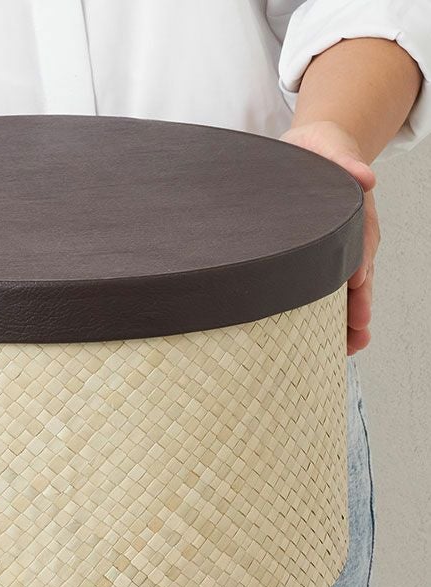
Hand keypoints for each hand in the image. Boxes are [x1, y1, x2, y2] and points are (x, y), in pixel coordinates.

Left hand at [279, 120, 378, 356]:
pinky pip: (332, 285)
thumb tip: (367, 177)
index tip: (357, 284)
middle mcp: (351, 234)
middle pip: (360, 272)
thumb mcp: (327, 148)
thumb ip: (343, 160)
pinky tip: (330, 336)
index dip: (359, 263)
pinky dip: (331, 310)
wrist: (311, 150)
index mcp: (352, 211)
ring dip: (350, 316)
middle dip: (360, 304)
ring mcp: (341, 247)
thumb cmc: (317, 152)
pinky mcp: (326, 255)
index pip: (360, 242)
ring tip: (350, 346)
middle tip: (358, 334)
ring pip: (350, 286)